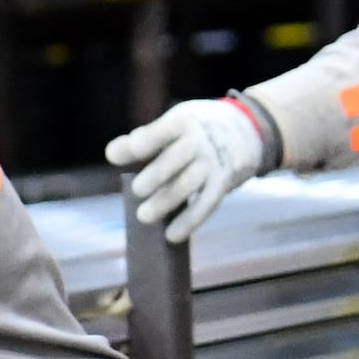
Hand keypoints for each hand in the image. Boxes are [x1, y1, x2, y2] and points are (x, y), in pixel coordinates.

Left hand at [107, 96, 270, 242]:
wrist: (245, 129)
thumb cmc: (193, 130)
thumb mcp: (173, 124)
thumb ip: (142, 139)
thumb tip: (112, 154)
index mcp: (183, 122)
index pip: (164, 130)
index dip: (146, 140)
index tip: (124, 153)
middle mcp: (200, 141)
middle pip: (178, 158)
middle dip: (157, 174)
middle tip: (137, 190)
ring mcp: (213, 163)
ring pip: (190, 183)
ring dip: (167, 201)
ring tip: (144, 216)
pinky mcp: (223, 183)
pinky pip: (207, 203)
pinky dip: (190, 221)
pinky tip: (172, 235)